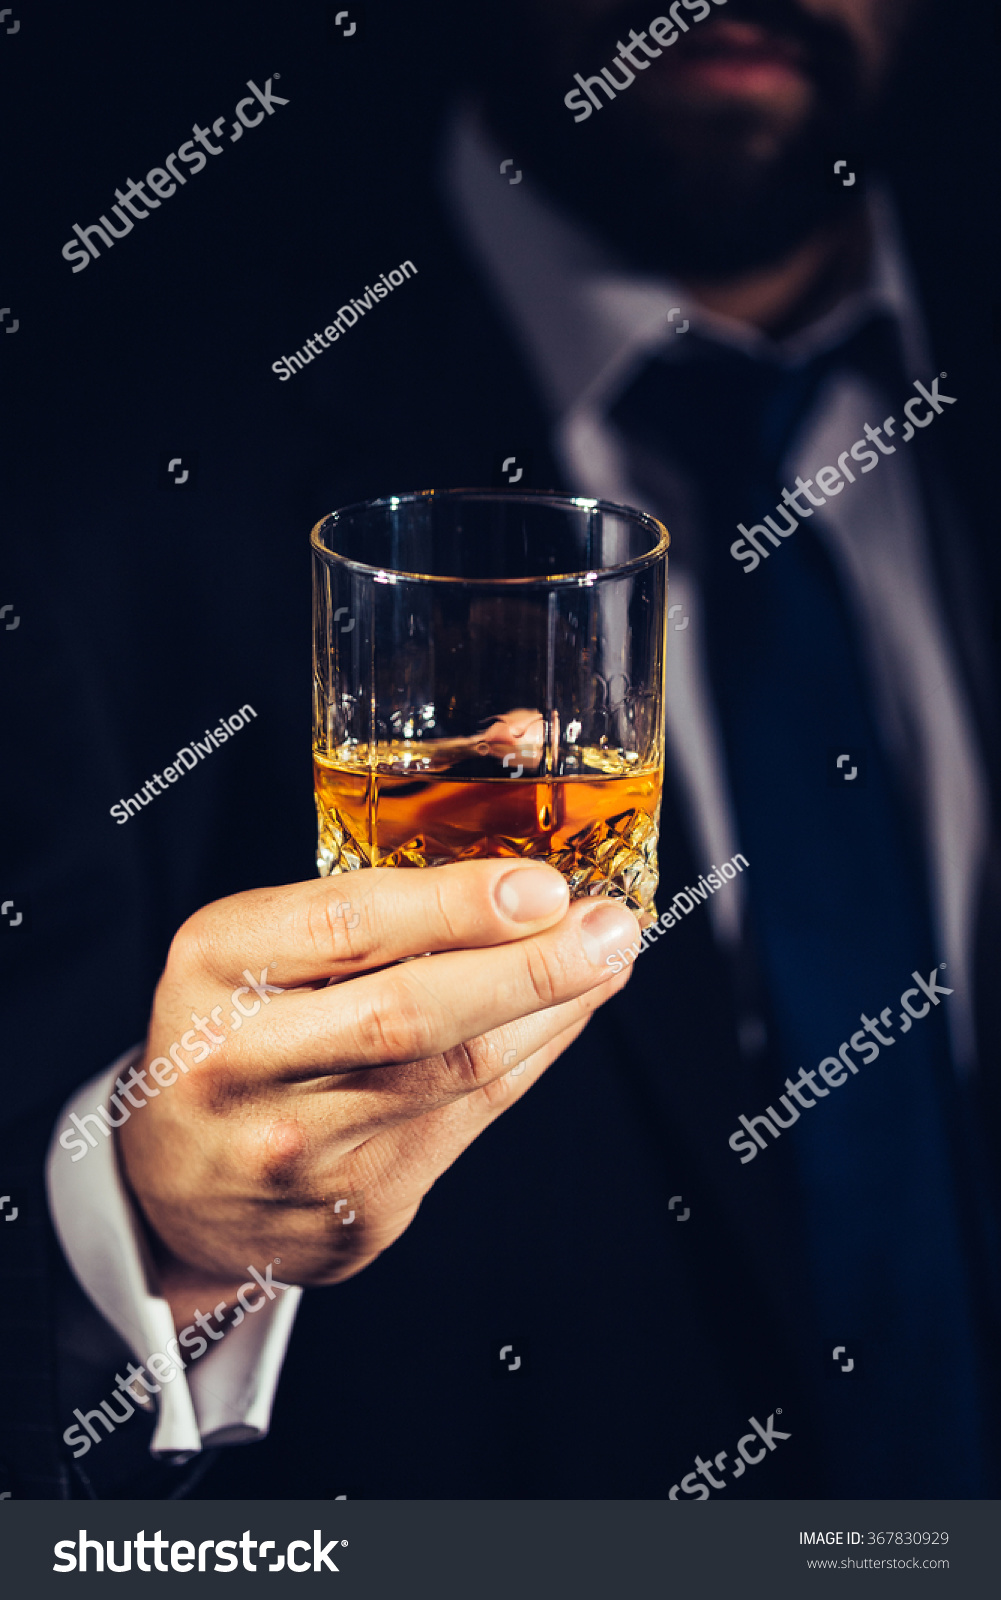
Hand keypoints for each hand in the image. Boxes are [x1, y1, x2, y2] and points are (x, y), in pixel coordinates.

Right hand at [116, 862, 638, 1325]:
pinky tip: (570, 1015)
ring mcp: (296, 1148)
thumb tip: (518, 863)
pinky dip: (532, 1059)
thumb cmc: (236, 1026)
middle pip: (409, 1014)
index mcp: (214, 965)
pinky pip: (469, 1121)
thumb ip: (359, 905)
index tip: (543, 884)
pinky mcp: (352, 1209)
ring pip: (454, 1073)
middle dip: (530, 967)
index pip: (345, 926)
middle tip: (611, 927)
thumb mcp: (252, 944)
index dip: (456, 905)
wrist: (180, 1183)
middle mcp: (242, 1062)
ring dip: (552, 1010)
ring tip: (611, 959)